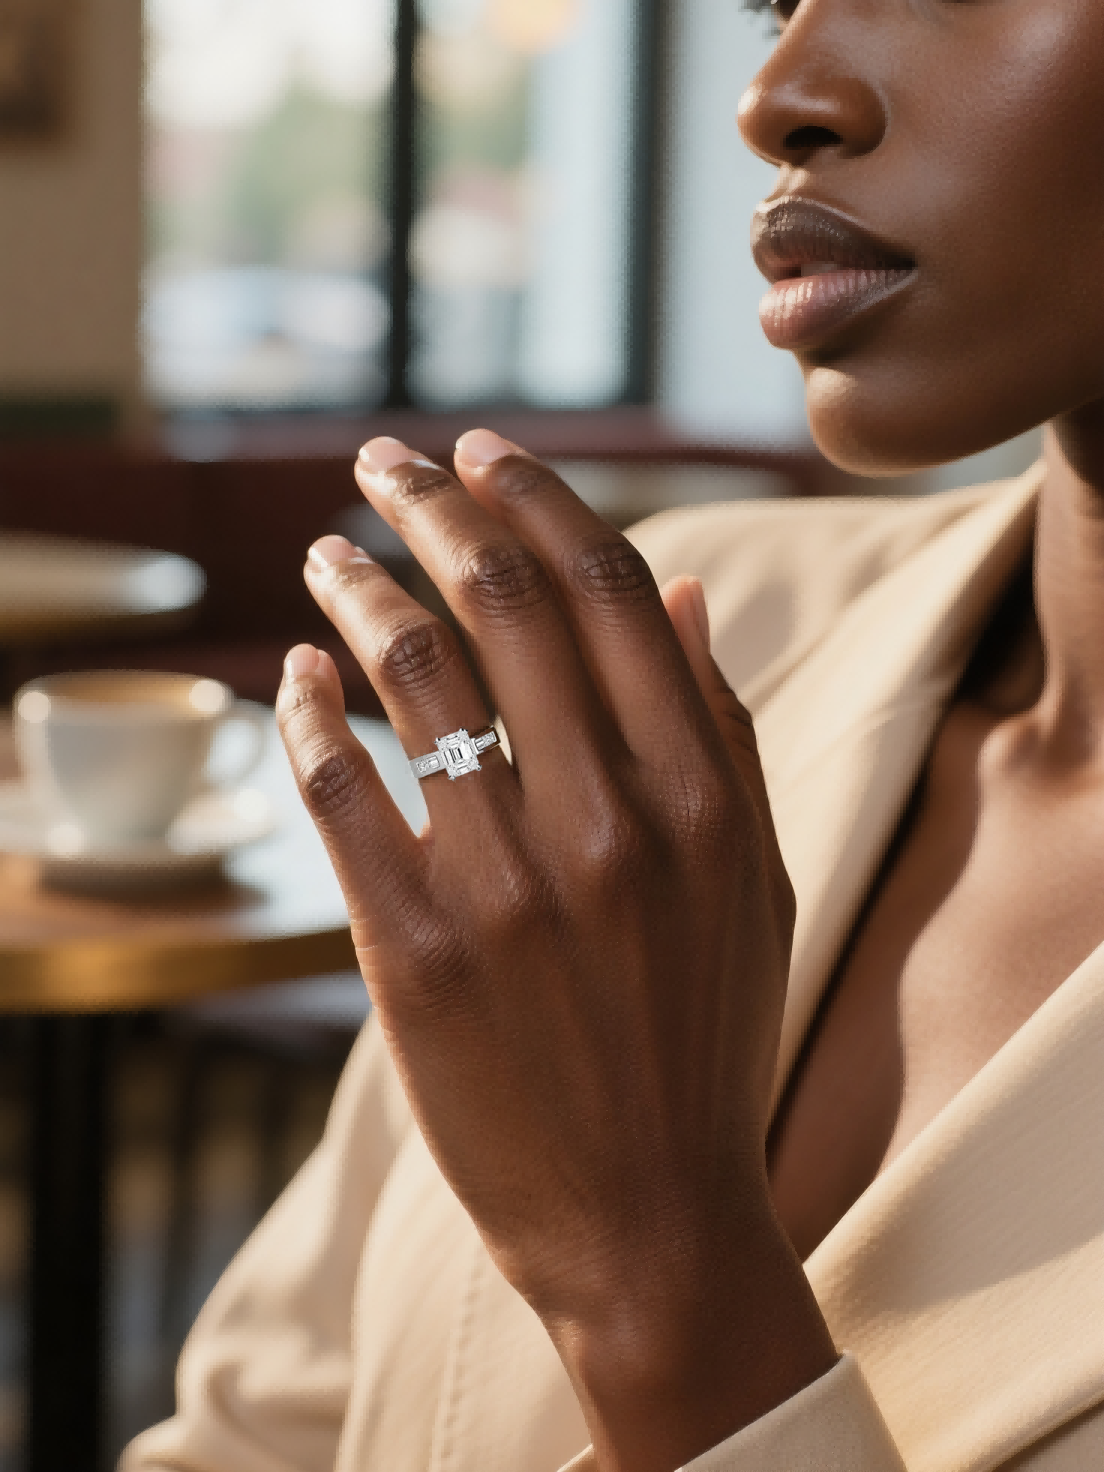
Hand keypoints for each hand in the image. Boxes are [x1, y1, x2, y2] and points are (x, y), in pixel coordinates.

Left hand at [277, 431, 835, 1471]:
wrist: (650, 1221)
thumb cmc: (706, 1043)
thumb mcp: (752, 882)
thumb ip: (722, 731)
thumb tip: (679, 592)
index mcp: (698, 793)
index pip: (602, 587)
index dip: (533, 497)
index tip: (485, 450)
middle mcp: (606, 822)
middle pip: (496, 601)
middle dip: (431, 503)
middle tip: (387, 462)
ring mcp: (503, 887)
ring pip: (408, 674)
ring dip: (355, 588)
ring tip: (328, 552)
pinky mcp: (412, 954)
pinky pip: (338, 790)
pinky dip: (304, 710)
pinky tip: (294, 673)